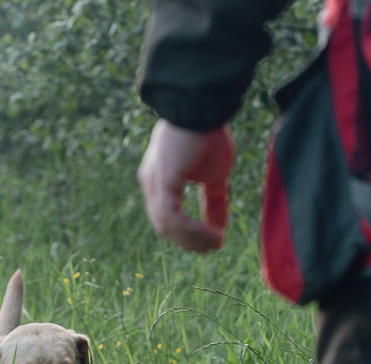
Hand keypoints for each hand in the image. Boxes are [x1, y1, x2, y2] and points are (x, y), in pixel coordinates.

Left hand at [137, 120, 234, 252]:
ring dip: (192, 239)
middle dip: (188, 241)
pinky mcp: (161, 182)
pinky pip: (171, 218)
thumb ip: (214, 201)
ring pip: (166, 226)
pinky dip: (191, 230)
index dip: (187, 234)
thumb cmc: (208, 134)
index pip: (167, 217)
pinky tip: (211, 234)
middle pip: (164, 225)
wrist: (204, 108)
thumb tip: (220, 228)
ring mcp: (152, 182)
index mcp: (159, 180)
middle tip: (212, 248)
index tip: (210, 243)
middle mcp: (150, 182)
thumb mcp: (215, 175)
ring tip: (214, 243)